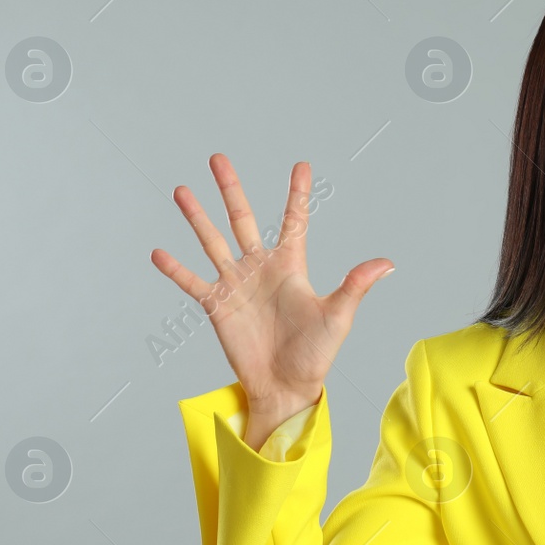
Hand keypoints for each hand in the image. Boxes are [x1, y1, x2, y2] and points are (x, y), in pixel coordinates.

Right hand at [151, 154, 393, 446]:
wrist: (287, 386)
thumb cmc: (316, 354)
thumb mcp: (338, 316)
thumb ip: (355, 286)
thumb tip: (386, 263)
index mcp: (291, 266)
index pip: (294, 221)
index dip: (297, 194)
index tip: (300, 165)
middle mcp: (260, 269)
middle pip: (241, 219)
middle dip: (231, 189)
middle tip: (218, 158)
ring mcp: (236, 285)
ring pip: (212, 242)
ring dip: (196, 217)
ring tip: (181, 191)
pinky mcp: (217, 307)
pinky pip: (192, 283)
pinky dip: (175, 269)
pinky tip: (158, 252)